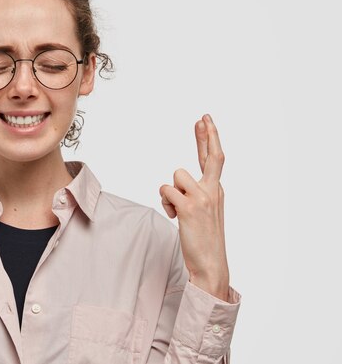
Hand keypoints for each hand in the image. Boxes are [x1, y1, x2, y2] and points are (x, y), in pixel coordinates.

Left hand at [159, 114, 229, 300]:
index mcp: (217, 191)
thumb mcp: (205, 212)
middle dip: (207, 135)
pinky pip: (166, 190)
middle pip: (210, 156)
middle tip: (203, 117)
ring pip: (175, 176)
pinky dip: (165, 202)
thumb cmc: (203, 239)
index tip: (205, 121)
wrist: (210, 263)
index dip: (208, 138)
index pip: (214, 159)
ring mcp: (203, 198)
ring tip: (177, 209)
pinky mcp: (190, 207)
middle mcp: (214, 191)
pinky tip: (174, 215)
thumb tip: (176, 184)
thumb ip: (196, 193)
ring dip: (170, 192)